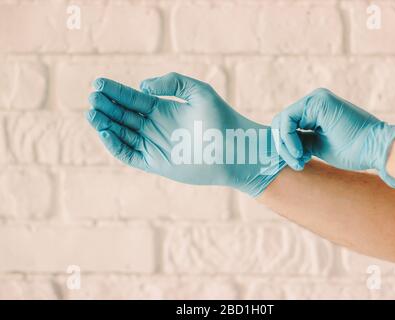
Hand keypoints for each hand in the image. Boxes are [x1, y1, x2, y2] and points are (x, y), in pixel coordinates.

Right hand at [86, 73, 284, 195]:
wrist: (234, 149)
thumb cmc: (221, 119)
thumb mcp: (198, 92)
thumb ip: (172, 83)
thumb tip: (143, 87)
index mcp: (163, 108)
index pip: (132, 98)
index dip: (115, 91)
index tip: (98, 83)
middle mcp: (155, 126)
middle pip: (123, 115)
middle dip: (107, 106)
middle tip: (92, 97)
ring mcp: (154, 145)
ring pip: (123, 133)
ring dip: (106, 124)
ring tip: (92, 112)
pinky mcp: (156, 163)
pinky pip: (130, 154)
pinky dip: (116, 145)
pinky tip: (106, 132)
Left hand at [272, 88, 394, 186]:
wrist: (376, 149)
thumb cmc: (353, 151)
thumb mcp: (318, 145)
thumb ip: (302, 140)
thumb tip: (281, 144)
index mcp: (315, 110)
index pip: (287, 125)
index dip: (286, 146)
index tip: (298, 163)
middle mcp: (314, 101)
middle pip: (282, 122)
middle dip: (283, 147)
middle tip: (296, 164)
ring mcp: (316, 99)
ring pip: (282, 121)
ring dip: (285, 146)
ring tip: (299, 161)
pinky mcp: (317, 102)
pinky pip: (288, 120)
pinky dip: (288, 139)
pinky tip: (300, 153)